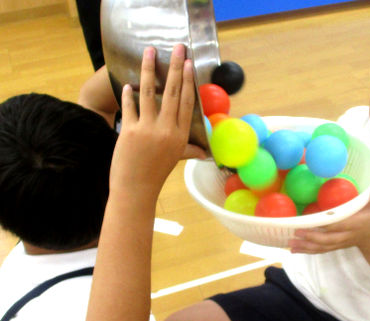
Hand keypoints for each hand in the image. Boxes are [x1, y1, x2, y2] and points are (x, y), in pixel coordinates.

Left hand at [109, 44, 195, 198]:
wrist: (135, 188)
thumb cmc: (155, 173)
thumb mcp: (176, 159)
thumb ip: (190, 150)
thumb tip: (206, 152)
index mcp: (180, 135)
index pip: (187, 102)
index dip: (188, 81)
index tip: (189, 63)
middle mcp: (167, 130)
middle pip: (173, 92)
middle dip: (175, 67)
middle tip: (177, 47)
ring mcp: (148, 129)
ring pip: (150, 93)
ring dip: (149, 70)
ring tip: (148, 52)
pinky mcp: (129, 131)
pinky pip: (129, 106)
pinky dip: (128, 93)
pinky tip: (128, 83)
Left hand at [288, 188, 369, 253]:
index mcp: (354, 225)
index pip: (340, 225)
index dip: (328, 225)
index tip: (315, 221)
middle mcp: (345, 236)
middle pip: (327, 239)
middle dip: (312, 237)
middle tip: (297, 231)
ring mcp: (338, 243)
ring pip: (321, 247)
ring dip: (305, 246)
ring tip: (290, 242)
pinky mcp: (332, 247)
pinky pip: (318, 250)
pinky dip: (305, 251)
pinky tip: (292, 249)